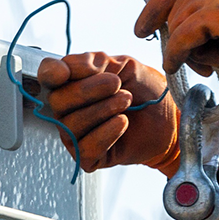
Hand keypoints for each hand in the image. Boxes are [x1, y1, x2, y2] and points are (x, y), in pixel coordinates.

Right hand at [38, 52, 179, 176]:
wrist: (170, 117)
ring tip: (127, 100)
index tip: (65, 73)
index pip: (48, 76)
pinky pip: (85, 148)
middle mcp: (68, 109)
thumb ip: (95, 62)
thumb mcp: (124, 66)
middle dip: (88, 90)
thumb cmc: (145, 90)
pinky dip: (105, 133)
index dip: (51, 73)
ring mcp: (76, 135)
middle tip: (117, 84)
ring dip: (102, 110)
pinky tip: (123, 122)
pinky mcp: (88, 157)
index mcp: (72, 82)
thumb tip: (67, 68)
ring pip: (71, 125)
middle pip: (58, 100)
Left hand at [134, 0, 218, 75]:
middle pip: (176, 11)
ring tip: (209, 65)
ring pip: (177, 26)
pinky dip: (177, 55)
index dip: (154, 10)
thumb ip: (211, 13)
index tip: (142, 30)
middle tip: (197, 64)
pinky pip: (182, 38)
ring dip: (187, 52)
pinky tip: (179, 66)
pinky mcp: (215, 13)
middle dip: (179, 41)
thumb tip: (181, 35)